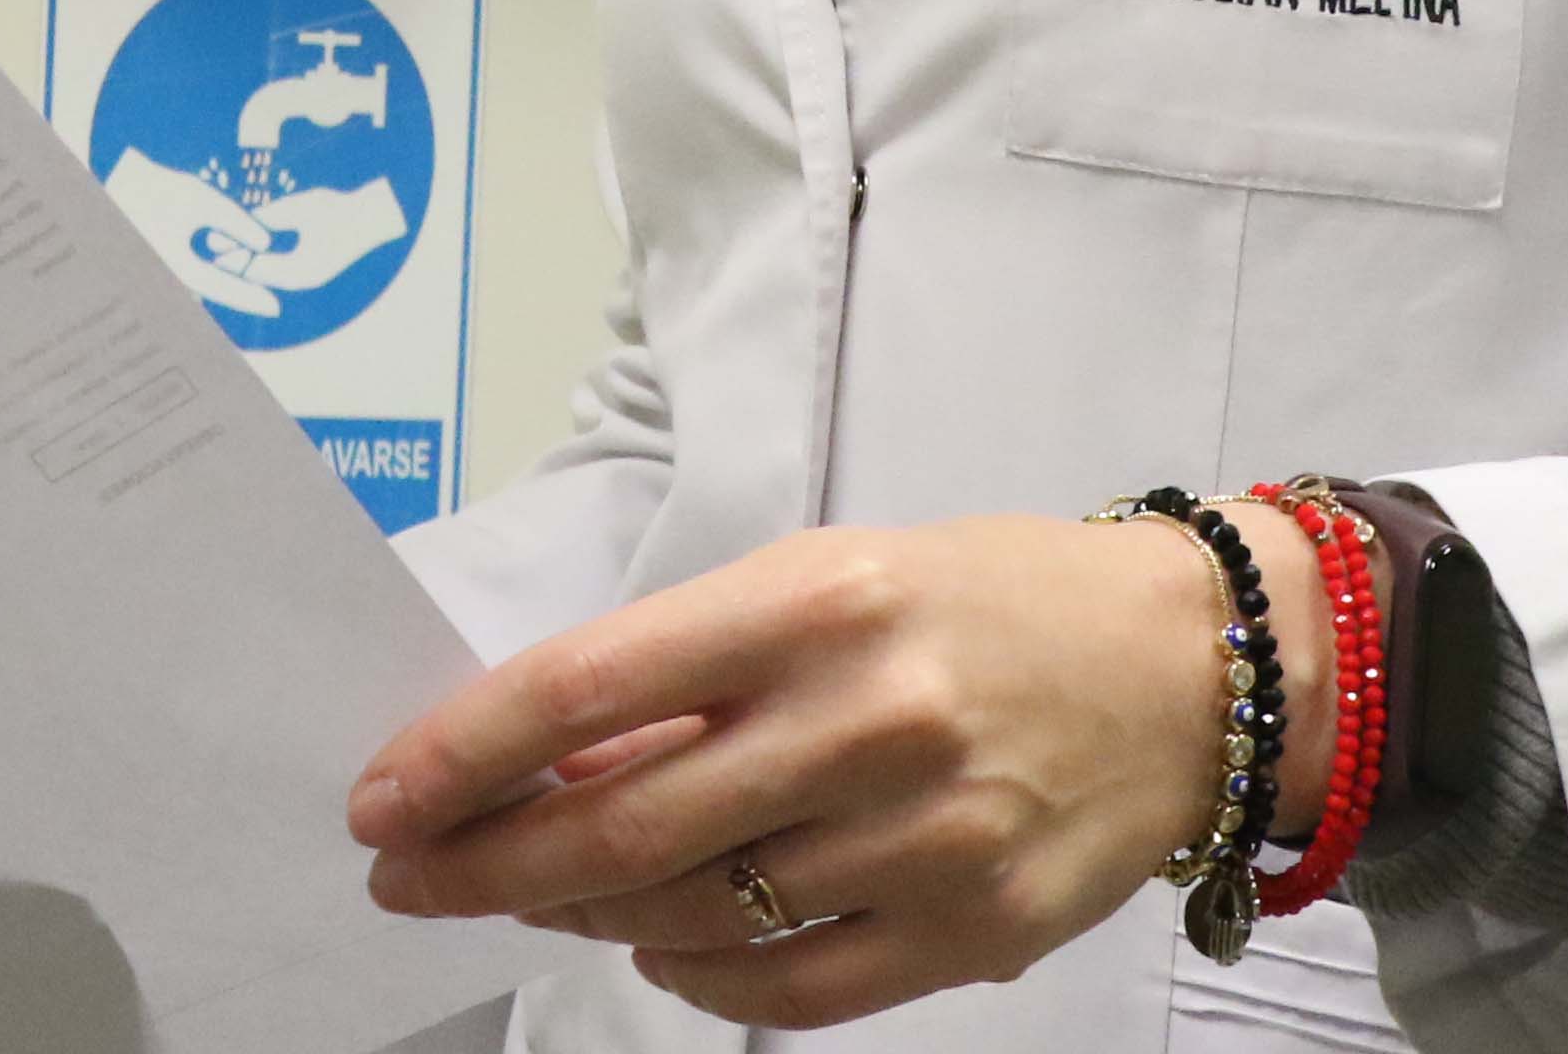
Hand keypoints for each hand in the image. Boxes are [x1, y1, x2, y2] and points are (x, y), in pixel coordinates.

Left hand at [346, 513, 1256, 1027]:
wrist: (1186, 666)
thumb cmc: (986, 600)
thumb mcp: (832, 577)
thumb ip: (695, 668)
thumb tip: (543, 757)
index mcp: (815, 600)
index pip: (586, 689)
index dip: (463, 753)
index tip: (382, 797)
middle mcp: (862, 719)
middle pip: (616, 824)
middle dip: (482, 860)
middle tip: (409, 874)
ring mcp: (921, 839)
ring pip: (688, 914)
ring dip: (579, 911)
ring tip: (533, 890)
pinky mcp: (971, 932)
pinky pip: (784, 990)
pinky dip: (693, 974)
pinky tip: (658, 943)